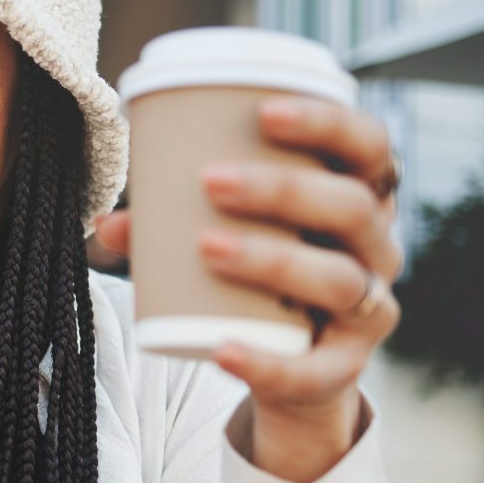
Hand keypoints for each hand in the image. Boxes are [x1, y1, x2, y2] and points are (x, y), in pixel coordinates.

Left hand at [95, 96, 402, 434]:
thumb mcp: (232, 239)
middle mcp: (377, 250)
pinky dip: (268, 363)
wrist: (294, 367)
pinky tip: (223, 350)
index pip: (368, 146)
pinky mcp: (347, 367)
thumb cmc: (263, 279)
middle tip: (210, 179)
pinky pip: (318, 370)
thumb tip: (106, 222)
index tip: (263, 112)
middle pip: (351, 208)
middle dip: (282, 189)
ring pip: (340, 280)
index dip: (328, 122)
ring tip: (207, 246)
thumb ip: (172, 226)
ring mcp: (369, 310)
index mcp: (359, 199)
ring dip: (274, 259)